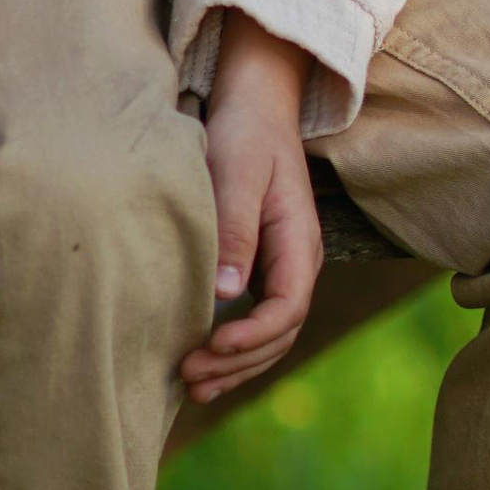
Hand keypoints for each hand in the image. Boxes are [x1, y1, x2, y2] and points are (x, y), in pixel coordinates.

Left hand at [180, 13, 323, 401]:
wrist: (255, 104)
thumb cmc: (245, 133)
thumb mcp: (238, 174)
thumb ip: (234, 230)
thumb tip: (228, 292)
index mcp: (299, 242)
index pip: (287, 307)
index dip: (251, 335)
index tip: (211, 344)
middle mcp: (297, 262)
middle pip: (279, 333)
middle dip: (238, 361)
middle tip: (190, 375)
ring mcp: (282, 268)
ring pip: (270, 336)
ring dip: (235, 365)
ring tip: (193, 385)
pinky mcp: (261, 267)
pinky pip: (254, 321)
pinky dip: (232, 349)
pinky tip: (201, 363)